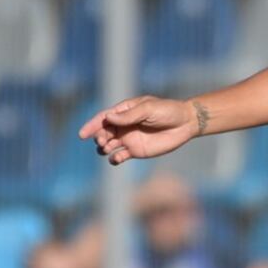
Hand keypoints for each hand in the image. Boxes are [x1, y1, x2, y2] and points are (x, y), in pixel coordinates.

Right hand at [78, 96, 199, 164]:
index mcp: (125, 111)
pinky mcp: (136, 151)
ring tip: (107, 148)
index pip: (103, 118)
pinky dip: (114, 159)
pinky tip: (116, 158)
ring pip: (108, 145)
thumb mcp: (148, 109)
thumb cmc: (168, 111)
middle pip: (103, 132)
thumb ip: (129, 115)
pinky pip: (119, 156)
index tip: (82, 134)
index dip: (91, 125)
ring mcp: (129, 138)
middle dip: (98, 137)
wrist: (185, 123)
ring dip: (103, 147)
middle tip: (103, 141)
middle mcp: (124, 125)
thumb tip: (109, 118)